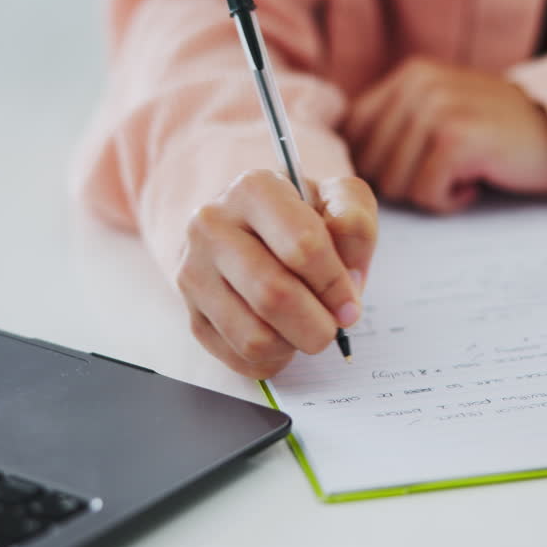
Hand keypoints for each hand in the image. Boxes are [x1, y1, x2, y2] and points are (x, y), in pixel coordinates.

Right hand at [176, 170, 377, 378]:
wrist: (252, 230)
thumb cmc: (303, 218)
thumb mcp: (339, 201)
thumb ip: (355, 223)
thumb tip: (347, 275)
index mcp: (252, 189)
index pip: (302, 246)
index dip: (335, 283)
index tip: (348, 302)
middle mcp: (211, 226)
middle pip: (273, 294)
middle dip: (318, 323)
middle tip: (333, 325)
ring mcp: (193, 273)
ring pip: (254, 336)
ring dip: (295, 343)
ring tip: (305, 326)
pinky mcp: (192, 315)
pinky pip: (241, 357)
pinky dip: (274, 358)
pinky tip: (282, 334)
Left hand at [343, 57, 546, 212]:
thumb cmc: (497, 135)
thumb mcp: (440, 112)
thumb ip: (393, 125)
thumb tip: (339, 164)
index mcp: (408, 76)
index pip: (352, 133)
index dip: (373, 164)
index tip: (412, 169)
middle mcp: (418, 85)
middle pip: (370, 163)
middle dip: (404, 182)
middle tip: (445, 172)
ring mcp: (437, 110)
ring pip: (394, 183)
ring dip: (429, 192)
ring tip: (462, 174)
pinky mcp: (457, 139)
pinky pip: (424, 193)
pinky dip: (449, 200)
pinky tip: (474, 183)